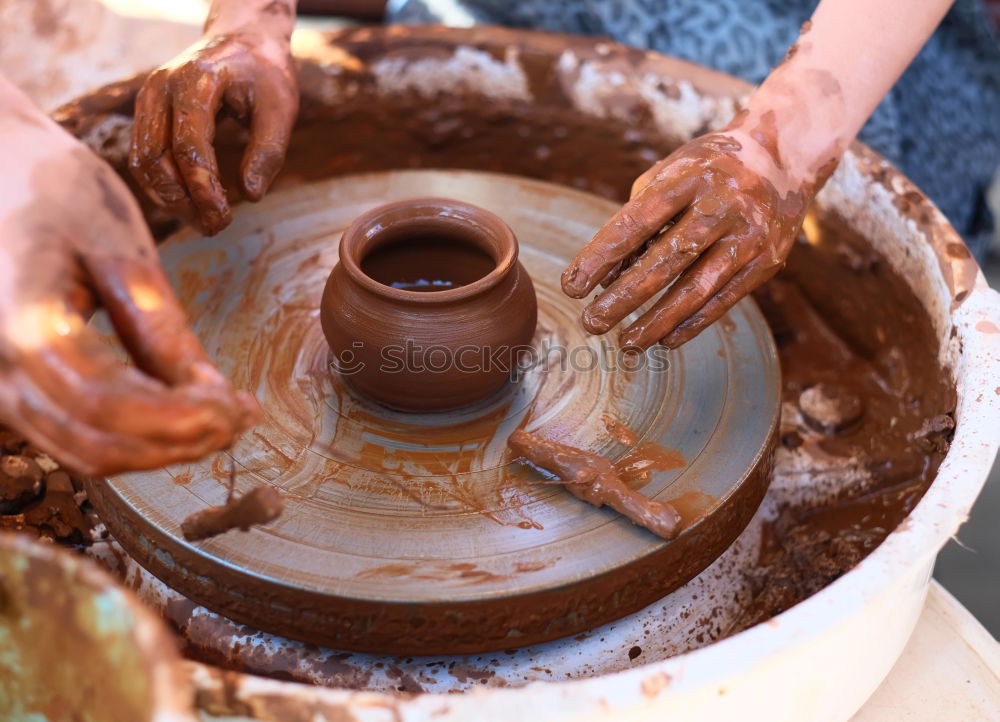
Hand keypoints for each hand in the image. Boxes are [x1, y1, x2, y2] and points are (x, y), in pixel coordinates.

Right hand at [0, 99, 256, 475]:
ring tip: (224, 418)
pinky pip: (74, 435)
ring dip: (160, 448)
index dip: (180, 419)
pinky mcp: (13, 388)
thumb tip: (212, 394)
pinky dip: (133, 436)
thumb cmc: (55, 190)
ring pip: (84, 453)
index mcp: (23, 323)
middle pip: (96, 444)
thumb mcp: (118, 244)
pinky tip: (184, 412)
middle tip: (241, 419)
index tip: (238, 410)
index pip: (108, 403)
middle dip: (179, 441)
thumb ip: (158, 324)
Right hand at [129, 31, 297, 234]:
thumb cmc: (264, 73)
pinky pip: (144, 157)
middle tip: (216, 226)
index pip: (188, 145)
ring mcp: (148, 99)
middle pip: (155, 158)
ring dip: (170, 200)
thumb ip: (268, 151)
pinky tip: (192, 205)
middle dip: (183, 200)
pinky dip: (164, 187)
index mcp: (195, 80)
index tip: (224, 216)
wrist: (241, 39)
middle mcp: (160, 87)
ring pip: (142, 162)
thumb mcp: (280, 108)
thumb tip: (250, 196)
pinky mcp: (147, 113)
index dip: (203, 187)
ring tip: (205, 222)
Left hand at [561, 127, 812, 349]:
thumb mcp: (669, 174)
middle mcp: (722, 205)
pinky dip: (692, 323)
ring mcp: (748, 235)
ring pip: (696, 288)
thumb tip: (606, 279)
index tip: (571, 287)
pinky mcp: (767, 261)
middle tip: (590, 324)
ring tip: (625, 343)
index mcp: (688, 177)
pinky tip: (665, 340)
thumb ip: (637, 220)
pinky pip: (724, 300)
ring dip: (657, 321)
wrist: (784, 156)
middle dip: (624, 298)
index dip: (601, 257)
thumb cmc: (707, 170)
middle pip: (665, 260)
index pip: (635, 221)